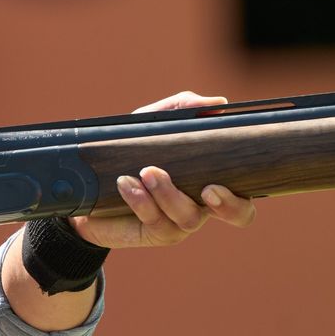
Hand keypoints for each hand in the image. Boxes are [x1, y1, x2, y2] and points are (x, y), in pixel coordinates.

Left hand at [70, 91, 257, 248]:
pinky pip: (155, 220)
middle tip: (207, 190)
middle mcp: (203, 204)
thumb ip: (183, 109)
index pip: (245, 194)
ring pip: (189, 217)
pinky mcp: (154, 232)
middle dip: (227, 206)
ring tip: (147, 172)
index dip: (243, 196)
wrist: (88, 183)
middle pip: (238, 215)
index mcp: (213, 179)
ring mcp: (179, 222)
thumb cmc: (131, 151)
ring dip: (169, 194)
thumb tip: (217, 103)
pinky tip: (125, 183)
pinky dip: (141, 200)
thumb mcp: (152, 123)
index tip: (217, 184)